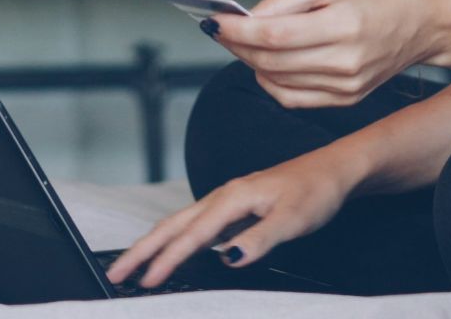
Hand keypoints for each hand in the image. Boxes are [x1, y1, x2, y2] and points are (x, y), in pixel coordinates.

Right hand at [102, 146, 357, 288]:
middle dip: (141, 250)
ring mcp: (227, 201)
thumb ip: (259, 240)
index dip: (166, 260)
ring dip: (154, 244)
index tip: (145, 282)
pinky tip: (173, 252)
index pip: (191, 235)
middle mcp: (223, 197)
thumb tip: (228, 259)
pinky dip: (175, 239)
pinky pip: (195, 225)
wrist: (334, 169)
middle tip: (116, 274)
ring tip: (133, 266)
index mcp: (232, 198)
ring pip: (180, 223)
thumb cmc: (316, 190)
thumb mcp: (292, 219)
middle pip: (172, 225)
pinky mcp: (235, 207)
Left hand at [208, 0, 450, 108]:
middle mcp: (346, 62)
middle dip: (238, 45)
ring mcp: (347, 86)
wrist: (428, 21)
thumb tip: (249, 17)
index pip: (274, 36)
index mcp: (344, 25)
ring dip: (250, 62)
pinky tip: (265, 63)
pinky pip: (294, 98)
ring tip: (240, 42)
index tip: (214, 21)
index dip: (238, 30)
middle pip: (271, 60)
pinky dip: (271, 82)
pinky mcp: (347, 99)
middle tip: (220, 29)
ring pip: (278, 82)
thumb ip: (287, 0)